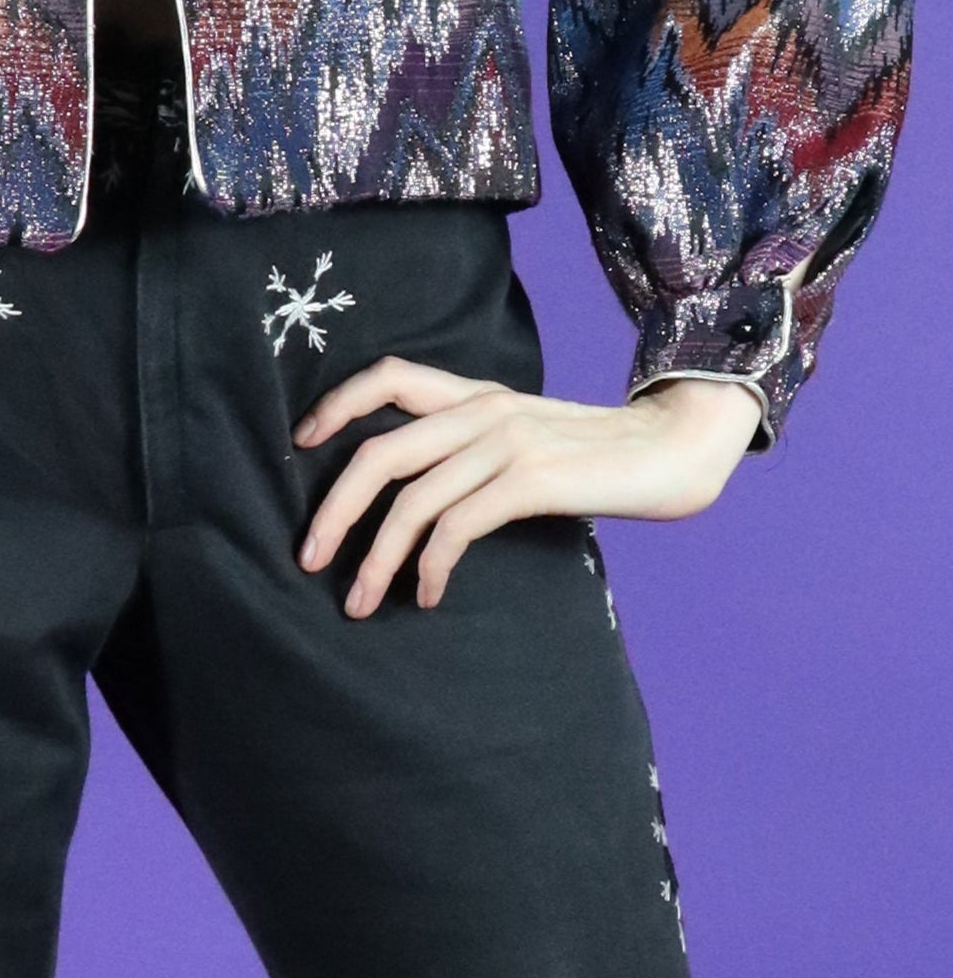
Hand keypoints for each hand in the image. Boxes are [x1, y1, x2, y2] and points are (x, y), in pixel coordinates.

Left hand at [291, 358, 764, 617]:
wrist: (676, 449)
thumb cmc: (597, 456)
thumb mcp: (526, 436)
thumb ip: (475, 448)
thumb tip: (415, 494)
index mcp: (476, 393)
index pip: (390, 376)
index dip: (338, 404)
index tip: (300, 444)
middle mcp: (482, 409)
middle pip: (380, 452)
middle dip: (334, 509)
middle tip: (306, 557)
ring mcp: (506, 442)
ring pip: (411, 499)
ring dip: (376, 557)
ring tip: (357, 601)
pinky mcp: (531, 480)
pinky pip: (457, 526)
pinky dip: (430, 567)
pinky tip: (427, 596)